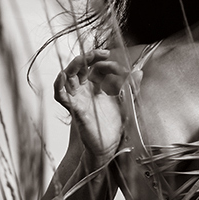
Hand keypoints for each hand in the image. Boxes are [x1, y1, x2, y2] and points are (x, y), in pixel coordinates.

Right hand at [54, 49, 126, 166]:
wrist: (111, 146)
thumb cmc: (115, 126)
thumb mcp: (127, 102)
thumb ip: (132, 87)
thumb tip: (139, 71)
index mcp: (97, 87)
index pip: (98, 67)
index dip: (107, 63)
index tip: (122, 69)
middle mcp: (86, 90)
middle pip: (81, 67)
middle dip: (90, 57)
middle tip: (102, 53)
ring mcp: (79, 98)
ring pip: (69, 76)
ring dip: (74, 66)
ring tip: (83, 59)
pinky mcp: (75, 109)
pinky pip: (61, 96)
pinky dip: (58, 86)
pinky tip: (63, 76)